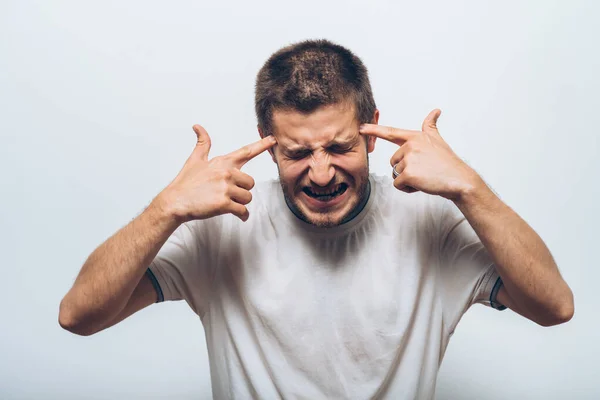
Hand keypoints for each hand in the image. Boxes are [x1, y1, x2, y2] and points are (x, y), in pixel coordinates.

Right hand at [158, 125, 276, 221]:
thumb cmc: (185, 183)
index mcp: (222, 162)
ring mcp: (225, 188)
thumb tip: (198, 126)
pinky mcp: (224, 203)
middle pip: (250, 182)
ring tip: (227, 202)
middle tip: (228, 193)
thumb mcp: (194, 160)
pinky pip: (243, 210)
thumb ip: (202, 143)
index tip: (273, 140)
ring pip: (248, 197)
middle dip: (242, 190)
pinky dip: (242, 215)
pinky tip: (239, 216)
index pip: (246, 151)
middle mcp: (226, 173)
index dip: (261, 145)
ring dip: (241, 202)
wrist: (175, 202)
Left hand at [359, 109, 480, 199]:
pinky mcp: (408, 174)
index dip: (374, 130)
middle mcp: (410, 145)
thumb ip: (431, 125)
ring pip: (395, 173)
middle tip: (424, 170)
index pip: (391, 132)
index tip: (361, 127)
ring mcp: (409, 159)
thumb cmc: (448, 162)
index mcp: (415, 137)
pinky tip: (422, 184)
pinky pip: (398, 184)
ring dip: (407, 179)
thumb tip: (435, 111)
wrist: (459, 179)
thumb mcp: (438, 139)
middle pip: (393, 161)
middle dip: (405, 169)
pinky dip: (408, 188)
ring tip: (424, 176)